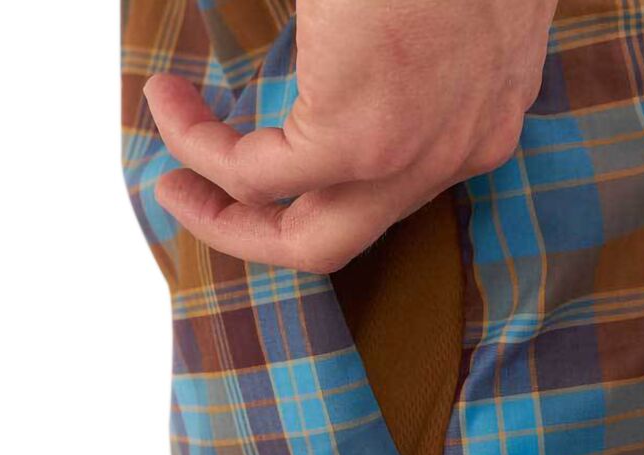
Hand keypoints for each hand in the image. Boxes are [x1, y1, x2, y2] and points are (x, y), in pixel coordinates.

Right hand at [143, 0, 556, 273]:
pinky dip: (199, 147)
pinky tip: (169, 103)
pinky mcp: (362, 137)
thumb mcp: (414, 11)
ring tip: (170, 177)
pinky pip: (254, 175)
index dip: (300, 191)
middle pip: (335, 242)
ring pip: (300, 239)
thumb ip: (370, 58)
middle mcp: (452, 154)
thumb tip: (310, 69)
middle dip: (250, 231)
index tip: (249, 160)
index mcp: (474, 117)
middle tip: (193, 198)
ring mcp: (410, 155)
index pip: (376, 198)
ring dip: (218, 211)